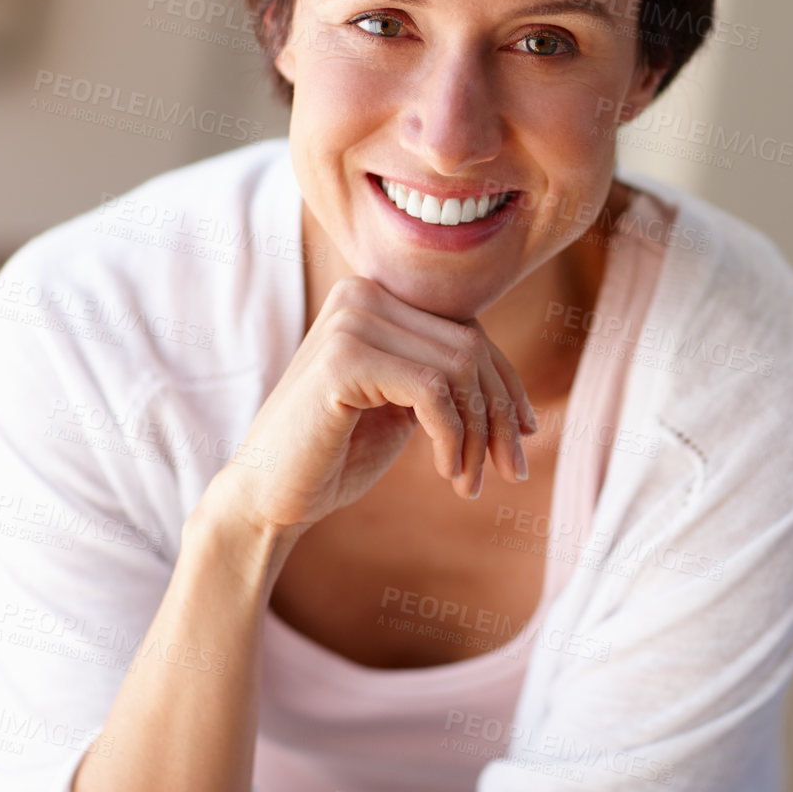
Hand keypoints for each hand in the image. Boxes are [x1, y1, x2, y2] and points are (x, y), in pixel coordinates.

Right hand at [224, 276, 536, 535]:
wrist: (268, 497)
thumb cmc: (336, 455)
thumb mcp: (403, 407)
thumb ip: (445, 380)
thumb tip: (519, 398)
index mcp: (375, 297)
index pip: (467, 331)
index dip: (507, 387)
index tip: (525, 436)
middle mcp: (361, 294)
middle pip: (470, 348)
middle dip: (500, 415)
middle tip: (511, 470)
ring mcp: (349, 321)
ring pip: (459, 368)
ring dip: (478, 434)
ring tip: (470, 481)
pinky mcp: (343, 359)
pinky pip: (433, 390)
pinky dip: (453, 436)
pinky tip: (446, 472)